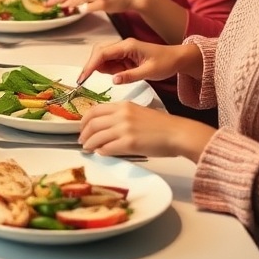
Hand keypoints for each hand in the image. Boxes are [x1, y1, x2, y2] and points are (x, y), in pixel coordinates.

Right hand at [77, 37, 197, 85]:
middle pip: (99, 52)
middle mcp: (123, 45)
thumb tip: (113, 80)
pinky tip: (115, 75)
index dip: (90, 65)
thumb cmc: (166, 63)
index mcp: (128, 46)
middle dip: (91, 65)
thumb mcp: (149, 72)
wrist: (177, 59)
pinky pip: (110, 61)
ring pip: (103, 57)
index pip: (103, 54)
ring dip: (100, 68)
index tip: (83, 77)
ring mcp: (123, 50)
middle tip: (85, 80)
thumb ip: (130, 76)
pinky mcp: (125, 56)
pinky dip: (108, 69)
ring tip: (107, 77)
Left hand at [79, 101, 214, 160]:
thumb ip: (121, 117)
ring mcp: (124, 128)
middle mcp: (121, 115)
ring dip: (90, 144)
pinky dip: (101, 151)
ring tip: (88, 149)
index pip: (95, 110)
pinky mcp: (129, 143)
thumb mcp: (138, 113)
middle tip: (82, 140)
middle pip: (92, 123)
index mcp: (123, 105)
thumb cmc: (161, 126)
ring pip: (97, 136)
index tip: (82, 127)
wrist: (177, 133)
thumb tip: (105, 129)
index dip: (84, 120)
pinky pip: (108, 148)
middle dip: (84, 133)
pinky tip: (101, 153)